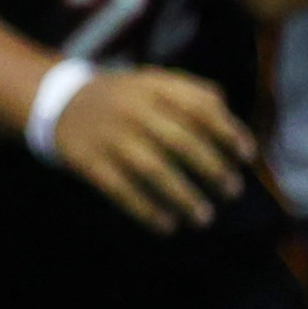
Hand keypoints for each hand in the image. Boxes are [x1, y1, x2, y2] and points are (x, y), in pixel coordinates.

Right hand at [45, 66, 254, 233]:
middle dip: (213, 170)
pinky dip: (146, 210)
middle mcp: (133, 109)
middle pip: (182, 142)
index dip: (228, 132)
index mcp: (155, 87)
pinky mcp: (88, 161)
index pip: (200, 107)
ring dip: (183, 197)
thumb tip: (233, 122)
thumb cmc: (126, 98)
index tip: (247, 156)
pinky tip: (168, 225)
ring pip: (153, 170)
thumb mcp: (155, 82)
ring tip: (204, 217)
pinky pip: (121, 190)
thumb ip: (195, 95)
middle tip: (232, 191)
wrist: (60, 100)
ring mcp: (110, 136)